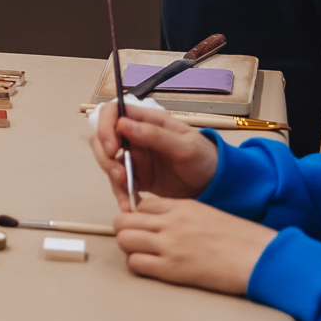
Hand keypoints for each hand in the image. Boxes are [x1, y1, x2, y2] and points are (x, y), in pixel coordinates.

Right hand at [91, 97, 218, 202]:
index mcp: (148, 121)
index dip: (105, 127)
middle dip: (105, 158)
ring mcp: (135, 157)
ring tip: (127, 194)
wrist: (217, 185)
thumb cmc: (206, 159)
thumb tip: (123, 124)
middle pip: (103, 139)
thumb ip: (155, 135)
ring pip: (108, 162)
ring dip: (112, 178)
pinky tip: (130, 206)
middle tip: (118, 175)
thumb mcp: (185, 146)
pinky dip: (121, 195)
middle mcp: (136, 136)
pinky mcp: (137, 177)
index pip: (113, 113)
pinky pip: (119, 184)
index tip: (113, 148)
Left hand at [112, 194, 275, 294]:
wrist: (261, 258)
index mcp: (182, 206)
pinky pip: (136, 264)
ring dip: (129, 248)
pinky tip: (151, 269)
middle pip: (124, 220)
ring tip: (143, 256)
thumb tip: (164, 223)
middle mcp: (171, 222)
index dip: (139, 217)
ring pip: (124, 240)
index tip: (145, 227)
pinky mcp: (172, 269)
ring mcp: (170, 245)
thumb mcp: (209, 214)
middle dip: (125, 231)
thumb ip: (183, 215)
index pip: (141, 205)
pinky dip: (138, 266)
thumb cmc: (242, 240)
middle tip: (137, 242)